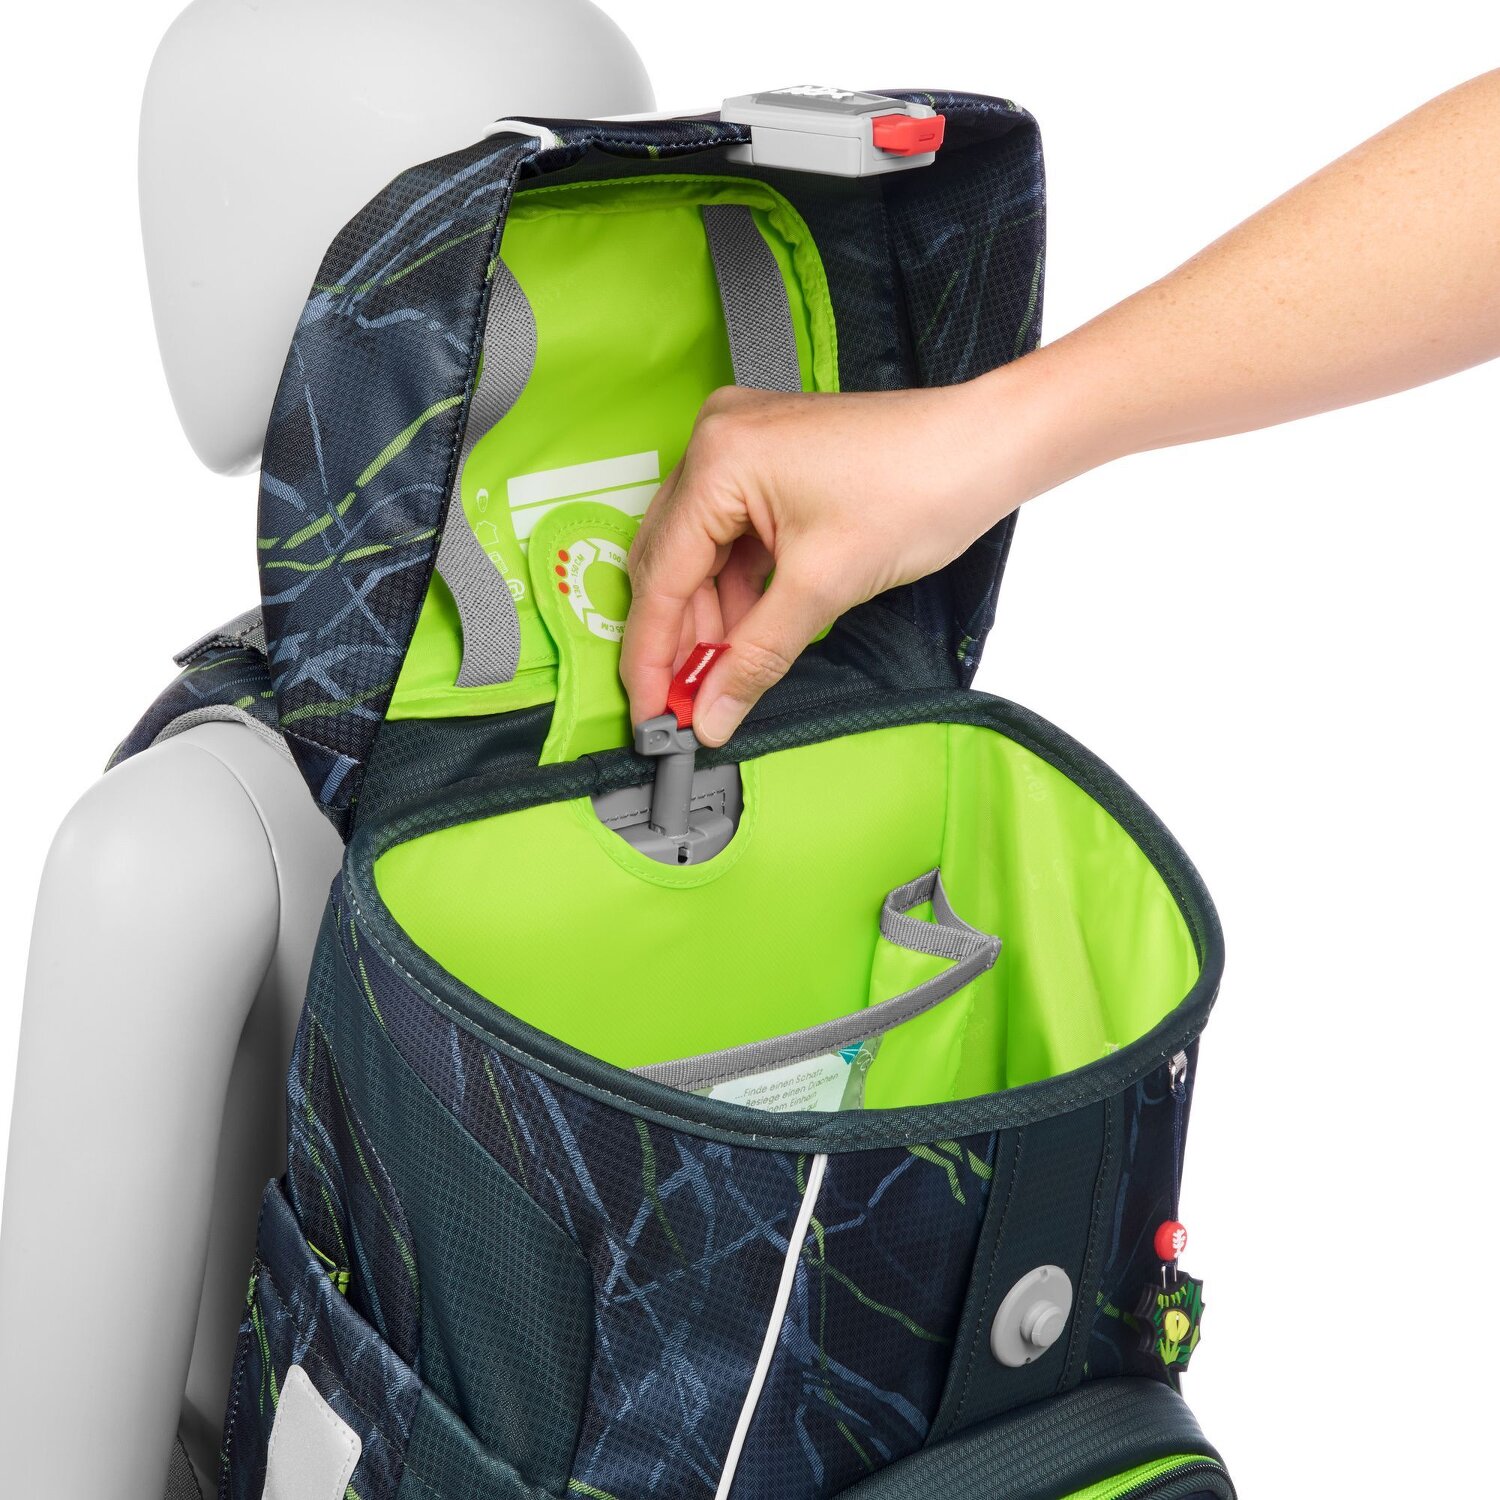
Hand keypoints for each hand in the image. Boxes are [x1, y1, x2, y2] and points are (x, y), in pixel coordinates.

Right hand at [622, 374, 1060, 744]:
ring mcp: (743, 447)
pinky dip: (737, 590)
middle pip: (672, 561)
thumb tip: (712, 712)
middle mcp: (719, 440)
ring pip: (701, 554)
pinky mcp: (769, 464)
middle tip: (684, 703)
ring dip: (711, 619)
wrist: (986, 447)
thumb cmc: (922, 485)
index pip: (662, 573)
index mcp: (719, 457)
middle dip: (680, 638)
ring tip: (720, 678)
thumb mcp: (825, 586)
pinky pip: (732, 537)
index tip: (649, 708)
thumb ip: (756, 656)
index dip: (652, 652)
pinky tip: (744, 636)